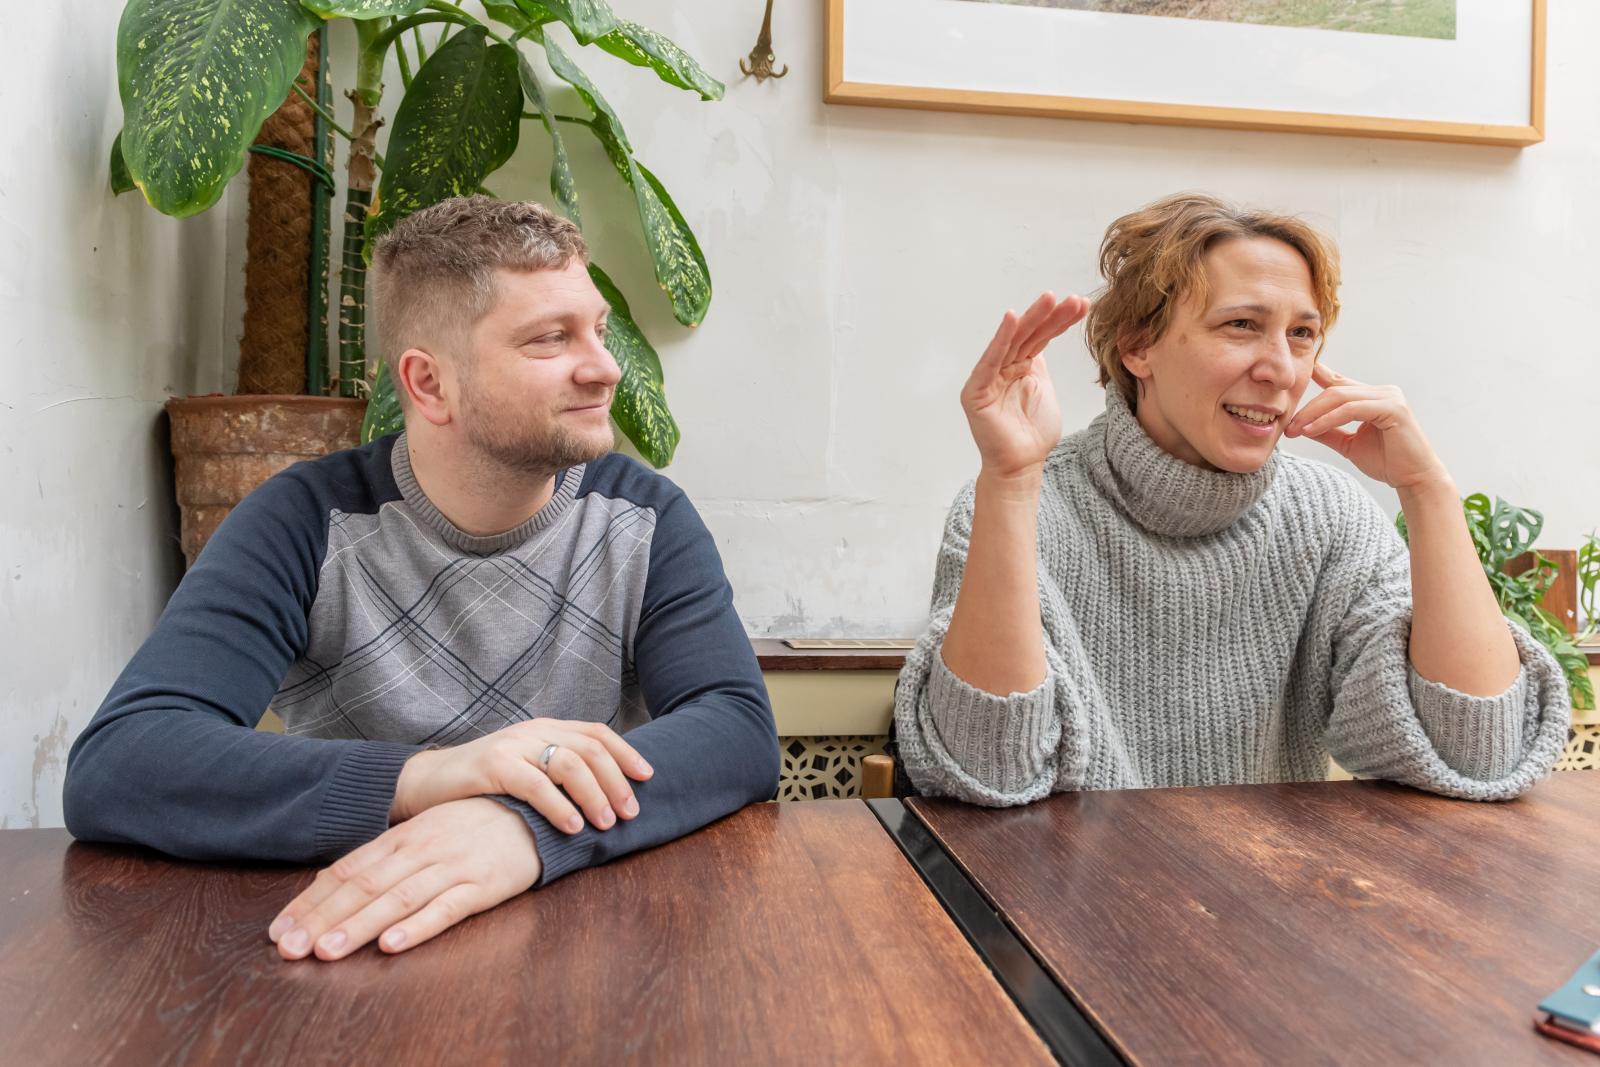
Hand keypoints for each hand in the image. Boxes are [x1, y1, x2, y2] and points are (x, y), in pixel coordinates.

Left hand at [269, 797, 540, 960]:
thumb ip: (386, 856)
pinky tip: (392, 945)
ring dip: (359, 926)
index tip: (279, 930)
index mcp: (403, 835)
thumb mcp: (426, 830)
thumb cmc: (476, 823)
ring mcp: (453, 866)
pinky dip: (417, 927)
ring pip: (397, 899)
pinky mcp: (484, 885)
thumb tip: (337, 884)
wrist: (536, 810)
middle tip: (289, 948)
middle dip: (322, 919)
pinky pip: (446, 908)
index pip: (346, 869)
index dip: (311, 901)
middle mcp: (422, 848)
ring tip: (327, 952)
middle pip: (364, 886)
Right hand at [391, 719, 651, 832]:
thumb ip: (558, 774)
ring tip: (607, 822)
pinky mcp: (492, 765)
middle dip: (617, 780)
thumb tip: (607, 797)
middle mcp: (534, 731)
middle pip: (591, 748)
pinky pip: (535, 783)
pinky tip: (573, 825)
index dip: (626, 753)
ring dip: (595, 794)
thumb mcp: (527, 770)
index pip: (597, 733)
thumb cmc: (483, 784)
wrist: (426, 782)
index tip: (648, 777)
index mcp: (546, 729)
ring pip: (569, 763)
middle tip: (630, 812)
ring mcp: (513, 745)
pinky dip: (559, 805)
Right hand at [962, 292, 1086, 480]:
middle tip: (1070, 298)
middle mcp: (1002, 368)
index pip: (1040, 338)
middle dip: (1049, 315)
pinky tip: (1012, 319)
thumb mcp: (1044, 390)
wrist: (1022, 465)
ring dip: (1031, 319)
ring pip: (1012, 342)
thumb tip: (1044, 337)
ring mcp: (988, 378)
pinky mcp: (976, 391)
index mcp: (1019, 367)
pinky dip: (1000, 339)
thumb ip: (1039, 365)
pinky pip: (990, 361)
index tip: (1082, 305)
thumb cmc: (1033, 434)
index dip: (1060, 321)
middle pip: (1028, 335)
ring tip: (1051, 299)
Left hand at [1284, 362, 1450, 490]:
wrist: (1413, 479)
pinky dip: (1328, 419)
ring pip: (1340, 398)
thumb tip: (1302, 424)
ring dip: (1313, 414)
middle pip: (1334, 391)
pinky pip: (1351, 409)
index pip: (1339, 383)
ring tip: (1296, 430)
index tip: (1290, 387)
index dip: (1315, 380)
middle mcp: (1383, 391)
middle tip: (1288, 427)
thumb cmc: (1386, 462)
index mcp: (1373, 396)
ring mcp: (1389, 397)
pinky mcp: (1392, 408)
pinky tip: (1312, 430)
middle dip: (1307, 408)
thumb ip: (1328, 431)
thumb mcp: (1349, 444)